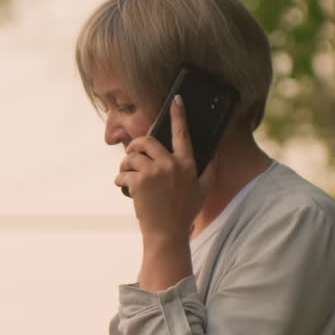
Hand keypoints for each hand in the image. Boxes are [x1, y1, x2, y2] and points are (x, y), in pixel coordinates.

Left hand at [115, 95, 213, 243]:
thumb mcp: (203, 192)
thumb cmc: (184, 214)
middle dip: (135, 144)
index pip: (183, 134)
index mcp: (187, 164)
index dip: (179, 115)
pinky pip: (123, 173)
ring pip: (132, 156)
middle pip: (147, 140)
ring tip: (125, 172)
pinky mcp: (139, 182)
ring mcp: (154, 173)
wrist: (167, 234)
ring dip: (125, 163)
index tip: (176, 100)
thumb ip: (209, 172)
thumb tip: (215, 155)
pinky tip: (121, 185)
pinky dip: (119, 179)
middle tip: (131, 152)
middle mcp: (171, 165)